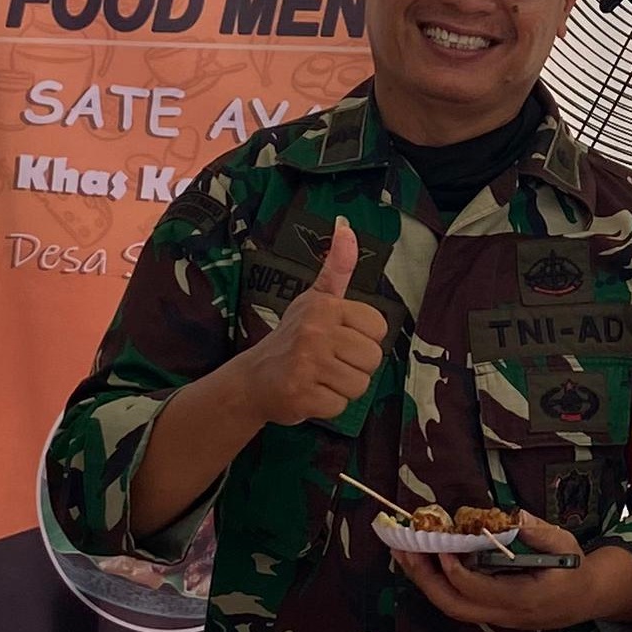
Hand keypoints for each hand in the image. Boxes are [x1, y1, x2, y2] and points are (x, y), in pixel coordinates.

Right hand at [236, 224, 387, 424]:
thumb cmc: (292, 338)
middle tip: (328, 362)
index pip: (378, 328)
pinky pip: (340, 405)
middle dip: (355, 366)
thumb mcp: (315, 298)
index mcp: (325, 306)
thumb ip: (337, 267)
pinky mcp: (301, 394)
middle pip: (373, 359)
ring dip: (342, 387)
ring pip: (359, 385)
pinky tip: (310, 392)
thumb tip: (346, 226)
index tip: (339, 339)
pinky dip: (328, 405)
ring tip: (320, 377)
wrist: (252, 379)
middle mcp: (315, 331)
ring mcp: (306, 364)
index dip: (364, 339)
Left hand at [395, 512, 631, 631]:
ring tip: (404, 555)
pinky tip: (425, 563)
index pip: (478, 589)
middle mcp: (505, 614)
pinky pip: (459, 603)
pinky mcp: (492, 614)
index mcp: (524, 598)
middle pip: (454, 606)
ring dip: (426, 582)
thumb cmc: (575, 568)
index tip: (440, 544)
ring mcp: (497, 618)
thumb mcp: (565, 544)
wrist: (587, 599)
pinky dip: (438, 584)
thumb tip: (513, 516)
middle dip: (425, 579)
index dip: (454, 568)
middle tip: (405, 550)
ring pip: (452, 608)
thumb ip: (539, 531)